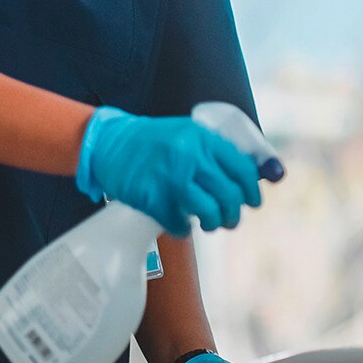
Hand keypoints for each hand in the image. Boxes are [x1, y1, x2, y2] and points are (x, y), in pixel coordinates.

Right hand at [75, 106, 262, 236]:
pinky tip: (180, 223)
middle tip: (228, 219)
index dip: (252, 191)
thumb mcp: (186, 133)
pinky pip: (179, 224)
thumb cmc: (151, 140)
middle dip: (233, 214)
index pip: (242, 169)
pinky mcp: (152, 198)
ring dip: (213, 224)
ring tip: (209, 224)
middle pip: (229, 195)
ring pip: (209, 212)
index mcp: (202, 137)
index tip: (252, 202)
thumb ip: (213, 151)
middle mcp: (189, 156)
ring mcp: (170, 178)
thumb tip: (250, 176)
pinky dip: (183, 228)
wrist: (110, 143)